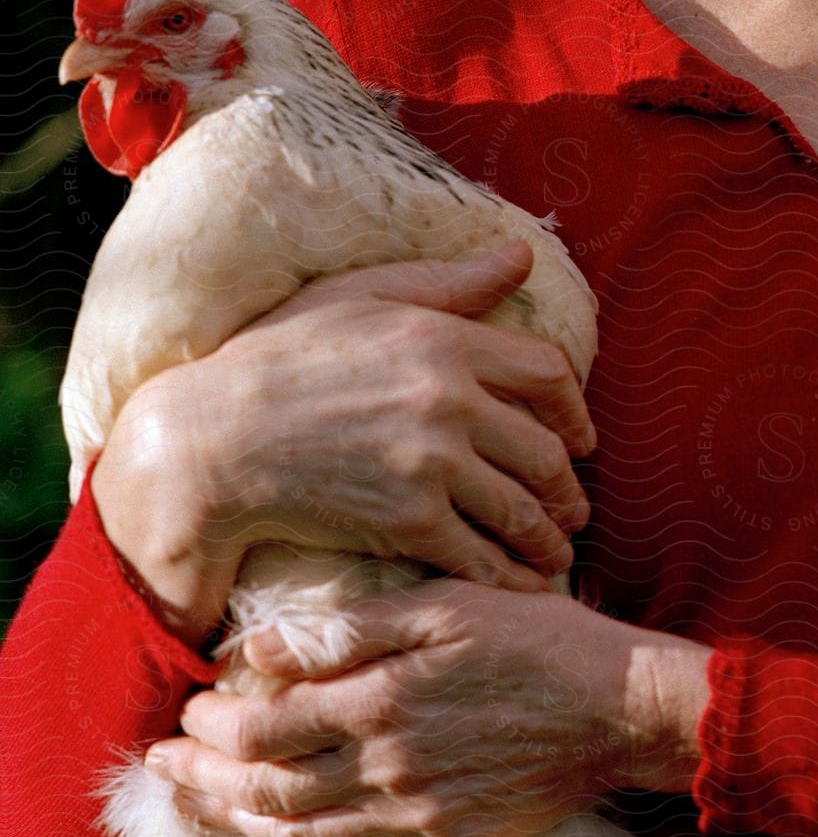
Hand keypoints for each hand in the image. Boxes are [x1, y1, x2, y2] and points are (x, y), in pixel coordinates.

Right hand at [93, 240, 596, 643]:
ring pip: (522, 509)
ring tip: (555, 549)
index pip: (549, 373)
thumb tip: (522, 253)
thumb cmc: (284, 357)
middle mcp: (450, 401)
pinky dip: (510, 575)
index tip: (581, 437)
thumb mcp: (368, 297)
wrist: (217, 438)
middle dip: (568, 486)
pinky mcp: (407, 522)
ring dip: (548, 536)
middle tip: (574, 506)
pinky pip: (481, 556)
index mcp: (446, 340)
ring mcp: (432, 464)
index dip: (575, 410)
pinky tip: (520, 583)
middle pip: (546, 451)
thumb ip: (452, 284)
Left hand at [145, 578, 711, 836]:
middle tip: (164, 765)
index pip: (264, 729)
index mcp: (383, 702)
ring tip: (206, 804)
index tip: (190, 706)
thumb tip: (260, 646)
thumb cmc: (537, 637)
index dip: (212, 724)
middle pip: (268, 791)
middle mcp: (389, 769)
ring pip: (303, 836)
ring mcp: (418, 817)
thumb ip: (351, 629)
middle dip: (204, 781)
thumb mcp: (448, 604)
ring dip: (242, 823)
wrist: (618, 707)